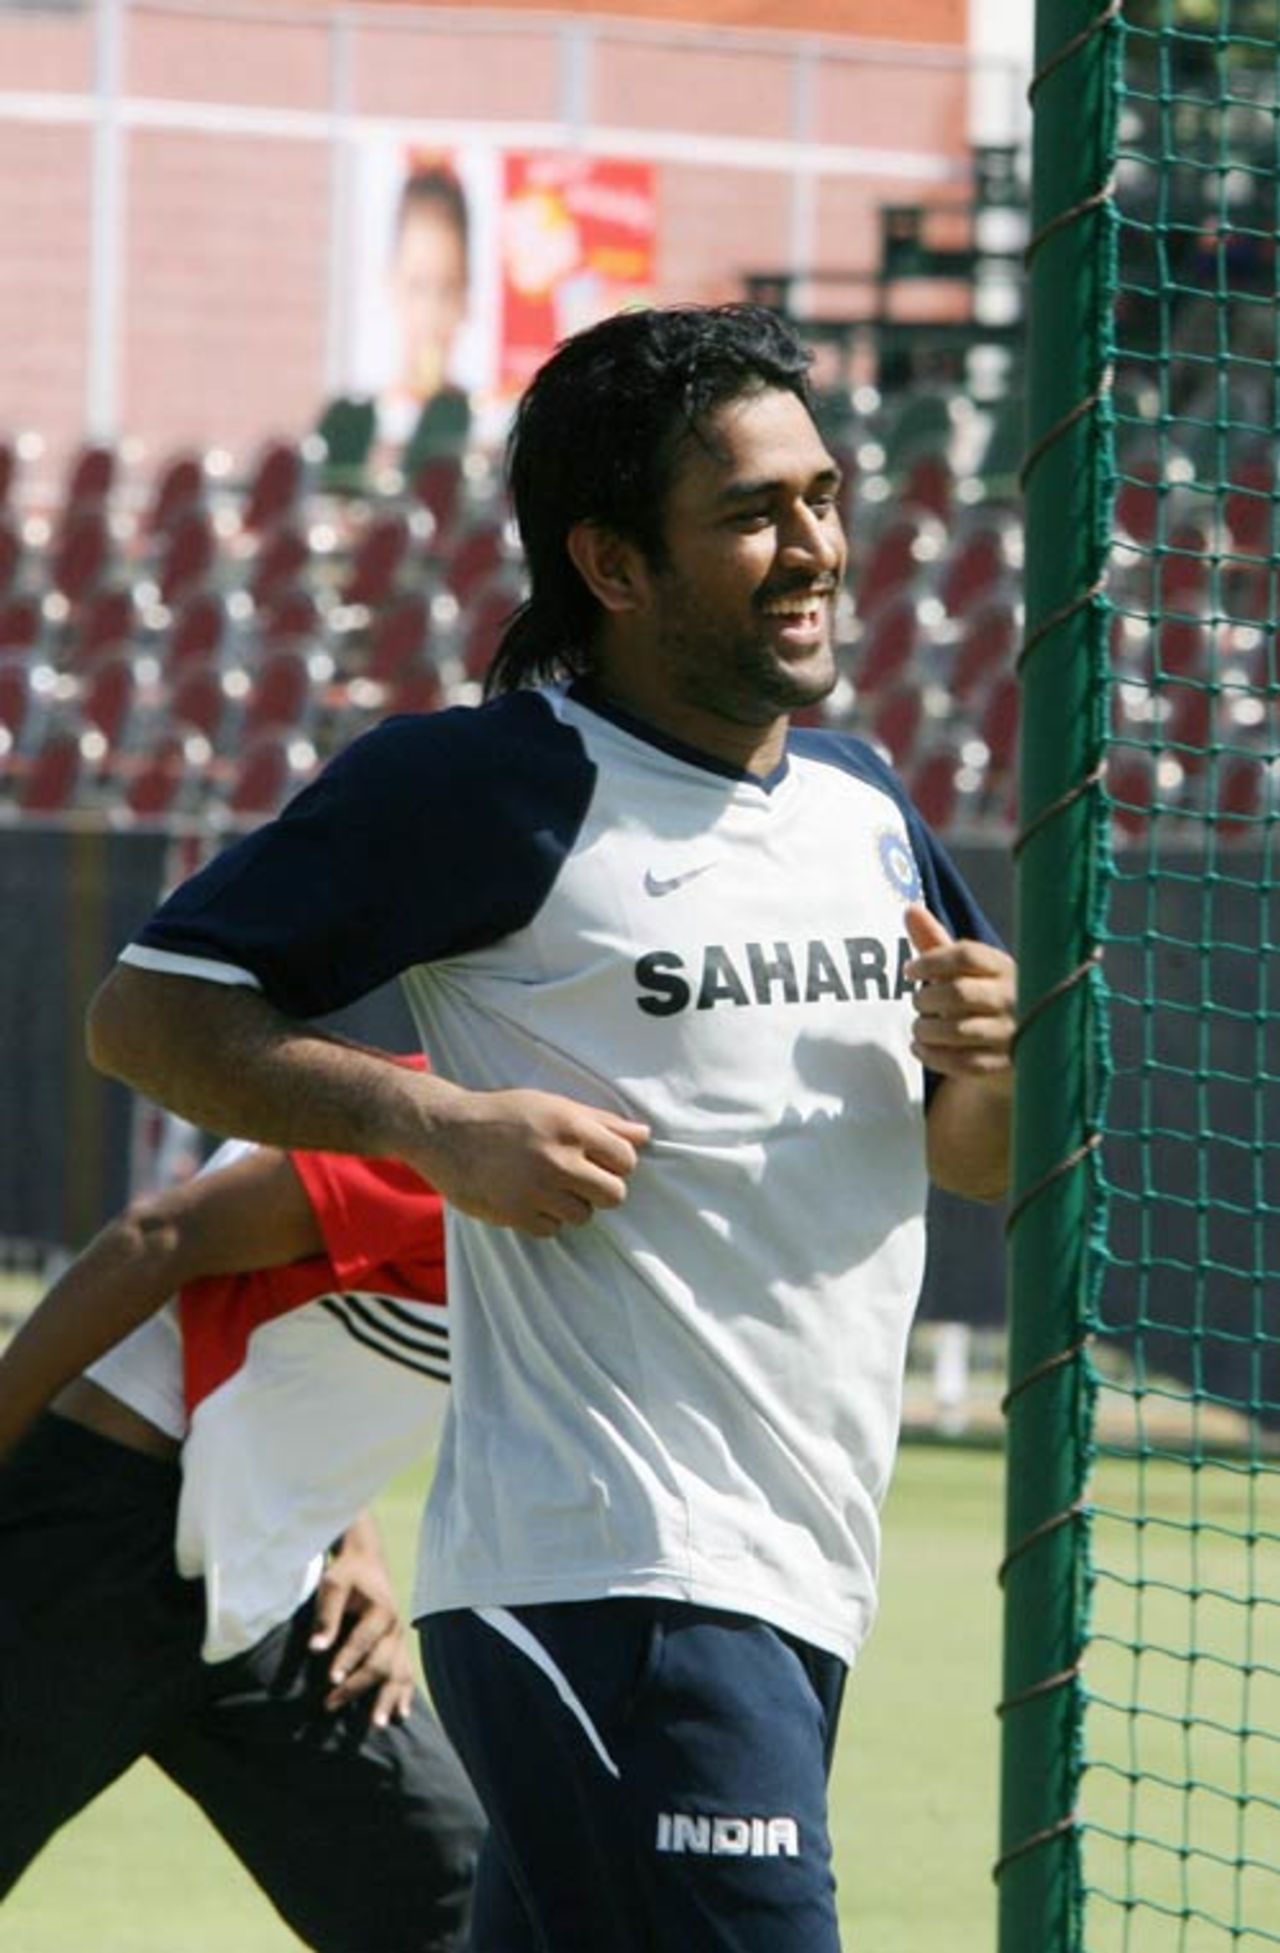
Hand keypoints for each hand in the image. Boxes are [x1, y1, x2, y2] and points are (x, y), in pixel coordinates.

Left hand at [309, 1524, 415, 1726]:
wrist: (367, 1562)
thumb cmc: (347, 1574)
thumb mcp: (333, 1585)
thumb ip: (327, 1615)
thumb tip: (316, 1648)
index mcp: (382, 1610)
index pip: (364, 1640)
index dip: (348, 1660)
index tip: (331, 1680)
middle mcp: (395, 1628)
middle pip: (380, 1663)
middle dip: (357, 1686)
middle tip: (330, 1705)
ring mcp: (399, 1640)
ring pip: (398, 1673)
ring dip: (388, 1699)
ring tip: (377, 1724)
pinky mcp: (398, 1647)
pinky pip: (406, 1673)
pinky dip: (405, 1694)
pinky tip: (401, 1714)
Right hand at [414, 1085, 650, 1238]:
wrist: (445, 1132)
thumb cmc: (504, 1114)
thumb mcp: (553, 1105)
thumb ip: (601, 1121)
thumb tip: (644, 1136)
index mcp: (571, 1127)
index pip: (626, 1159)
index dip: (618, 1162)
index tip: (602, 1161)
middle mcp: (558, 1160)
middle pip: (614, 1195)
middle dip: (602, 1189)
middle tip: (581, 1179)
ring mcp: (536, 1190)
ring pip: (584, 1216)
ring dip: (572, 1205)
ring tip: (550, 1187)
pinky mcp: (515, 1214)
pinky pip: (552, 1229)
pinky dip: (546, 1218)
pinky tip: (530, 1198)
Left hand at [903, 903, 1015, 1083]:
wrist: (1020, 1047)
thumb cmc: (982, 998)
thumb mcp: (965, 970)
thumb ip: (936, 942)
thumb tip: (909, 909)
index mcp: (1006, 967)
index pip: (967, 955)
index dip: (931, 961)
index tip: (909, 970)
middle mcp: (1015, 998)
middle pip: (959, 992)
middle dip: (926, 998)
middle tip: (917, 1001)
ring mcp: (1012, 1034)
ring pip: (959, 1030)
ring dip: (926, 1029)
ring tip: (919, 1026)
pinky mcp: (1005, 1066)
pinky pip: (962, 1063)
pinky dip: (933, 1056)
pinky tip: (921, 1048)